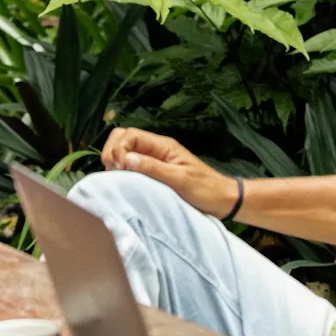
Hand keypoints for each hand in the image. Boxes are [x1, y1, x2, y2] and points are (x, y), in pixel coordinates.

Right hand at [100, 127, 237, 216]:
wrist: (223, 201)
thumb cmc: (206, 190)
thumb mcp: (180, 179)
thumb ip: (153, 168)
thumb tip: (126, 159)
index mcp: (162, 146)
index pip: (129, 135)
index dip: (118, 148)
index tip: (119, 168)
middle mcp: (156, 149)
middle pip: (123, 138)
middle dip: (112, 151)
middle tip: (114, 172)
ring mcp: (154, 160)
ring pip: (125, 151)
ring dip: (116, 161)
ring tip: (117, 178)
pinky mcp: (154, 172)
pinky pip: (132, 165)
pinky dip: (123, 170)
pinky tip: (124, 182)